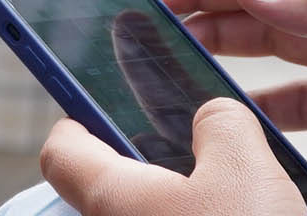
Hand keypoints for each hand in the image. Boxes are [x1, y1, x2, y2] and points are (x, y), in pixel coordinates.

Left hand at [40, 100, 306, 215]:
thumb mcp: (245, 165)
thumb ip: (221, 122)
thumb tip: (212, 118)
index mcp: (111, 197)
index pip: (60, 151)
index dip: (79, 120)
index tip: (102, 106)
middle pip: (107, 188)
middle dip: (146, 164)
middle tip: (191, 147)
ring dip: (176, 201)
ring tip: (228, 191)